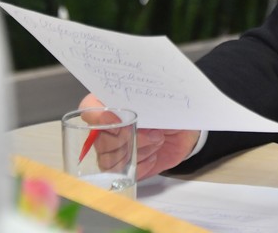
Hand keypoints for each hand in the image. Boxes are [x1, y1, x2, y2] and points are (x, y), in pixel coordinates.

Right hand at [79, 94, 199, 179]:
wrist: (188, 131)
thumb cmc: (173, 111)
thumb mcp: (162, 104)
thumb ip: (144, 106)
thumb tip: (127, 119)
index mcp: (114, 104)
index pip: (89, 107)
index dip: (97, 116)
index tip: (117, 122)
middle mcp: (108, 127)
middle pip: (99, 139)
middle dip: (129, 139)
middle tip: (155, 134)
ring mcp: (113, 149)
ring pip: (109, 159)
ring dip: (139, 151)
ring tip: (158, 141)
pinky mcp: (123, 167)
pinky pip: (122, 173)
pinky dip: (141, 165)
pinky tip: (154, 155)